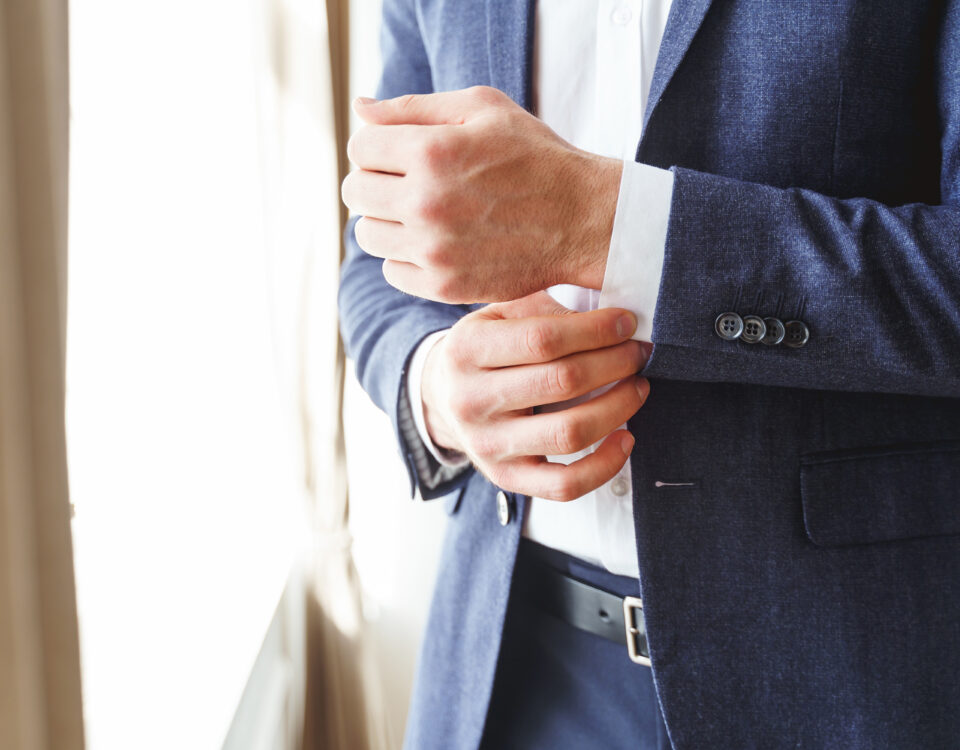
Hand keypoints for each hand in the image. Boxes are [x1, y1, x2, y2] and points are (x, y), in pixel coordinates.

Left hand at [341, 86, 621, 303]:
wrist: (583, 219)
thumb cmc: (535, 156)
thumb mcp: (484, 109)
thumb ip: (415, 107)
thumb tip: (360, 107)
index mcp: (431, 152)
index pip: (360, 147)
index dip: (376, 146)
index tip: (398, 153)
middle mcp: (425, 203)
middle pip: (355, 192)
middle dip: (375, 182)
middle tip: (406, 184)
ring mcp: (433, 250)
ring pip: (368, 235)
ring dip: (387, 221)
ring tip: (421, 214)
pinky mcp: (444, 286)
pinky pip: (391, 271)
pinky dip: (405, 258)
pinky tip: (435, 244)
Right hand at [421, 292, 650, 501]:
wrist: (441, 399)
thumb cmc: (485, 350)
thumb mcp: (498, 315)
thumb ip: (542, 309)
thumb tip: (610, 318)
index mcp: (467, 349)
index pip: (543, 339)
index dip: (595, 330)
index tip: (626, 323)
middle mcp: (471, 399)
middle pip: (562, 381)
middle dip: (615, 363)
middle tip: (638, 352)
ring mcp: (487, 444)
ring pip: (569, 432)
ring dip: (618, 407)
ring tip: (638, 387)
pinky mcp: (505, 478)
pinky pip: (564, 484)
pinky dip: (604, 465)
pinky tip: (626, 437)